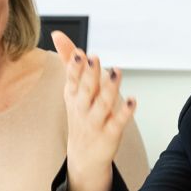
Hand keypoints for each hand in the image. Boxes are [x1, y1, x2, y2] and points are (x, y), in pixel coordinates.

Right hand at [52, 30, 134, 190]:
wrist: (84, 157)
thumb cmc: (80, 115)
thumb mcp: (72, 89)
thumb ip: (69, 60)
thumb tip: (57, 33)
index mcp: (73, 95)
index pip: (72, 79)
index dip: (75, 68)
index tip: (80, 53)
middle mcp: (82, 108)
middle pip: (86, 90)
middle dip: (89, 75)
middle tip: (94, 58)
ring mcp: (96, 122)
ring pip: (102, 104)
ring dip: (109, 89)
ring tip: (116, 72)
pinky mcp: (110, 133)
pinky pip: (117, 122)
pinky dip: (125, 112)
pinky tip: (133, 100)